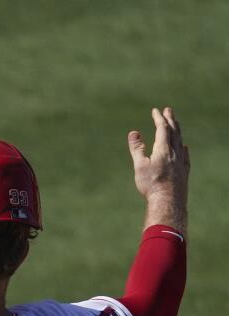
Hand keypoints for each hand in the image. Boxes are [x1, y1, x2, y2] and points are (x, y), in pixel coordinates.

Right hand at [129, 107, 187, 231]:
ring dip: (177, 130)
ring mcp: (181, 161)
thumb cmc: (151, 184)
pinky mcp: (184, 170)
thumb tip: (133, 132)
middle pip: (174, 131)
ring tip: (175, 124)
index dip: (159, 118)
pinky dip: (182, 147)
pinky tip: (183, 147)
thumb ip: (137, 148)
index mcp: (164, 149)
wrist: (167, 201)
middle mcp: (175, 152)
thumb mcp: (140, 165)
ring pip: (180, 141)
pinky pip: (185, 154)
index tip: (155, 110)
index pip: (162, 129)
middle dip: (170, 120)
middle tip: (168, 110)